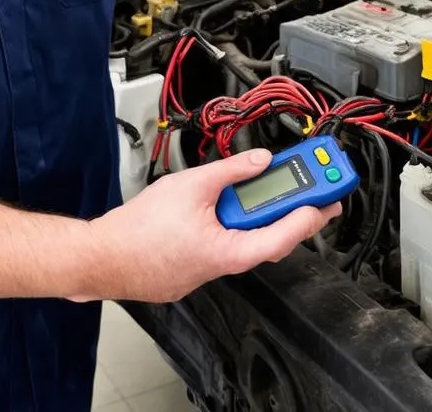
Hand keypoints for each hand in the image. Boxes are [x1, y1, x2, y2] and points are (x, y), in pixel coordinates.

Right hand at [76, 149, 341, 303]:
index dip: (309, 218)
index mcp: (228, 251)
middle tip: (311, 189)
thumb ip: (231, 170)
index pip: (282, 237)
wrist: (102, 256)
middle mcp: (222, 266)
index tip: (329, 201)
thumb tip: (259, 160)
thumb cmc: (139, 230)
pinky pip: (221, 244)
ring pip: (243, 241)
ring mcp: (207, 270)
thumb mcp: (192, 185)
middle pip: (267, 238)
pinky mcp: (192, 268)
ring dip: (256, 214)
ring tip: (263, 185)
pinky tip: (222, 205)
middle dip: (290, 211)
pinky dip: (231, 224)